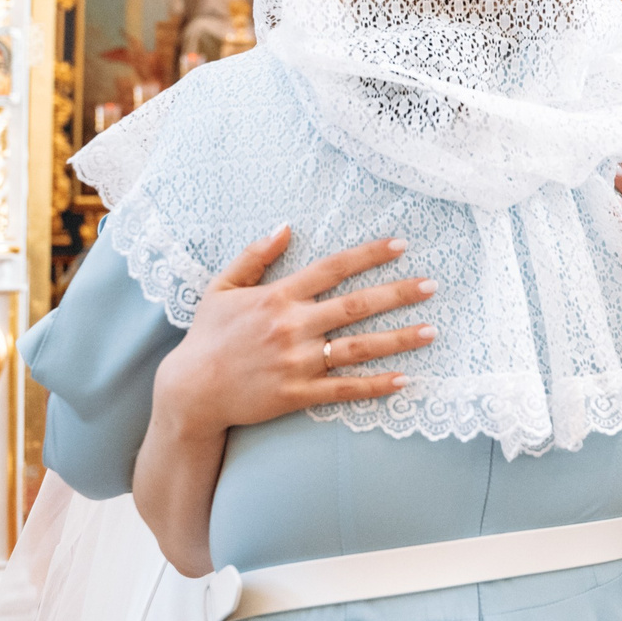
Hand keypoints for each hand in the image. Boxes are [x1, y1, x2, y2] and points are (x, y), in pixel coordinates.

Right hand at [150, 229, 432, 436]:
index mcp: (277, 297)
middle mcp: (292, 326)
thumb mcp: (222, 287)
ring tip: (432, 331)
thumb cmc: (207, 337)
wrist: (189, 391)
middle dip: (397, 294)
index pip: (332, 268)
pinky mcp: (296, 394)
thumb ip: (255, 257)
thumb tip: (285, 226)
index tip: (401, 245)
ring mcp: (296, 362)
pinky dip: (374, 385)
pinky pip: (343, 389)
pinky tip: (403, 380)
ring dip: (398, 340)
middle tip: (432, 285)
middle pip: (355, 306)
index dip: (368, 255)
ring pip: (357, 348)